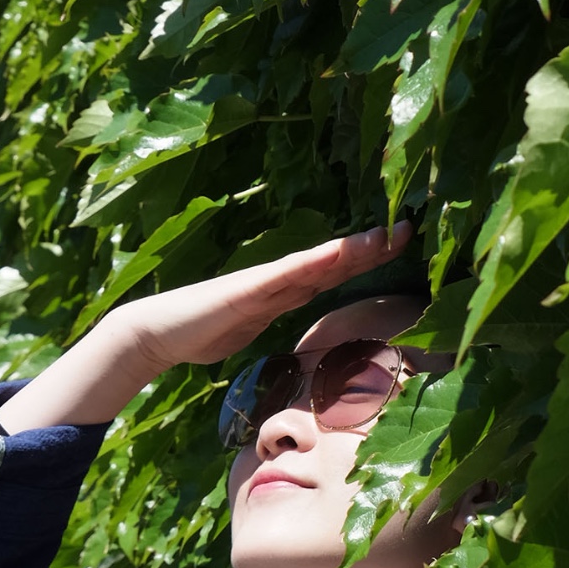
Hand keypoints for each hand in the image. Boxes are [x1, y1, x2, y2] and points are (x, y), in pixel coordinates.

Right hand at [124, 222, 412, 373]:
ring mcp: (264, 282)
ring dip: (352, 249)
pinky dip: (315, 262)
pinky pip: (288, 275)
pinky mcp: (248, 290)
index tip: (401, 243)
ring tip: (386, 235)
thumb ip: (275, 320)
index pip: (335, 271)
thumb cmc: (204, 331)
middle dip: (373, 246)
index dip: (368, 257)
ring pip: (318, 263)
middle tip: (410, 228)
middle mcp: (280, 280)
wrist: (158, 332)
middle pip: (335, 261)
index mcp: (284, 290)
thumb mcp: (253, 328)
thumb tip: (300, 339)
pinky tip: (337, 252)